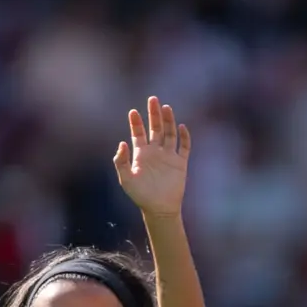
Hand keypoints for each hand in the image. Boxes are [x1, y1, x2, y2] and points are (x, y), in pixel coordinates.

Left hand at [113, 96, 189, 219]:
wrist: (159, 208)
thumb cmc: (140, 195)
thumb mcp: (126, 178)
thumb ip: (122, 161)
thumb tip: (122, 142)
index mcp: (141, 154)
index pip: (138, 133)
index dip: (136, 122)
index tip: (133, 111)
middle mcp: (155, 152)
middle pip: (155, 128)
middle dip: (153, 114)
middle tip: (152, 99)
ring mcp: (169, 156)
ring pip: (169, 133)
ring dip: (168, 121)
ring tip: (166, 107)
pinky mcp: (181, 163)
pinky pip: (184, 147)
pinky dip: (184, 137)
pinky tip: (182, 127)